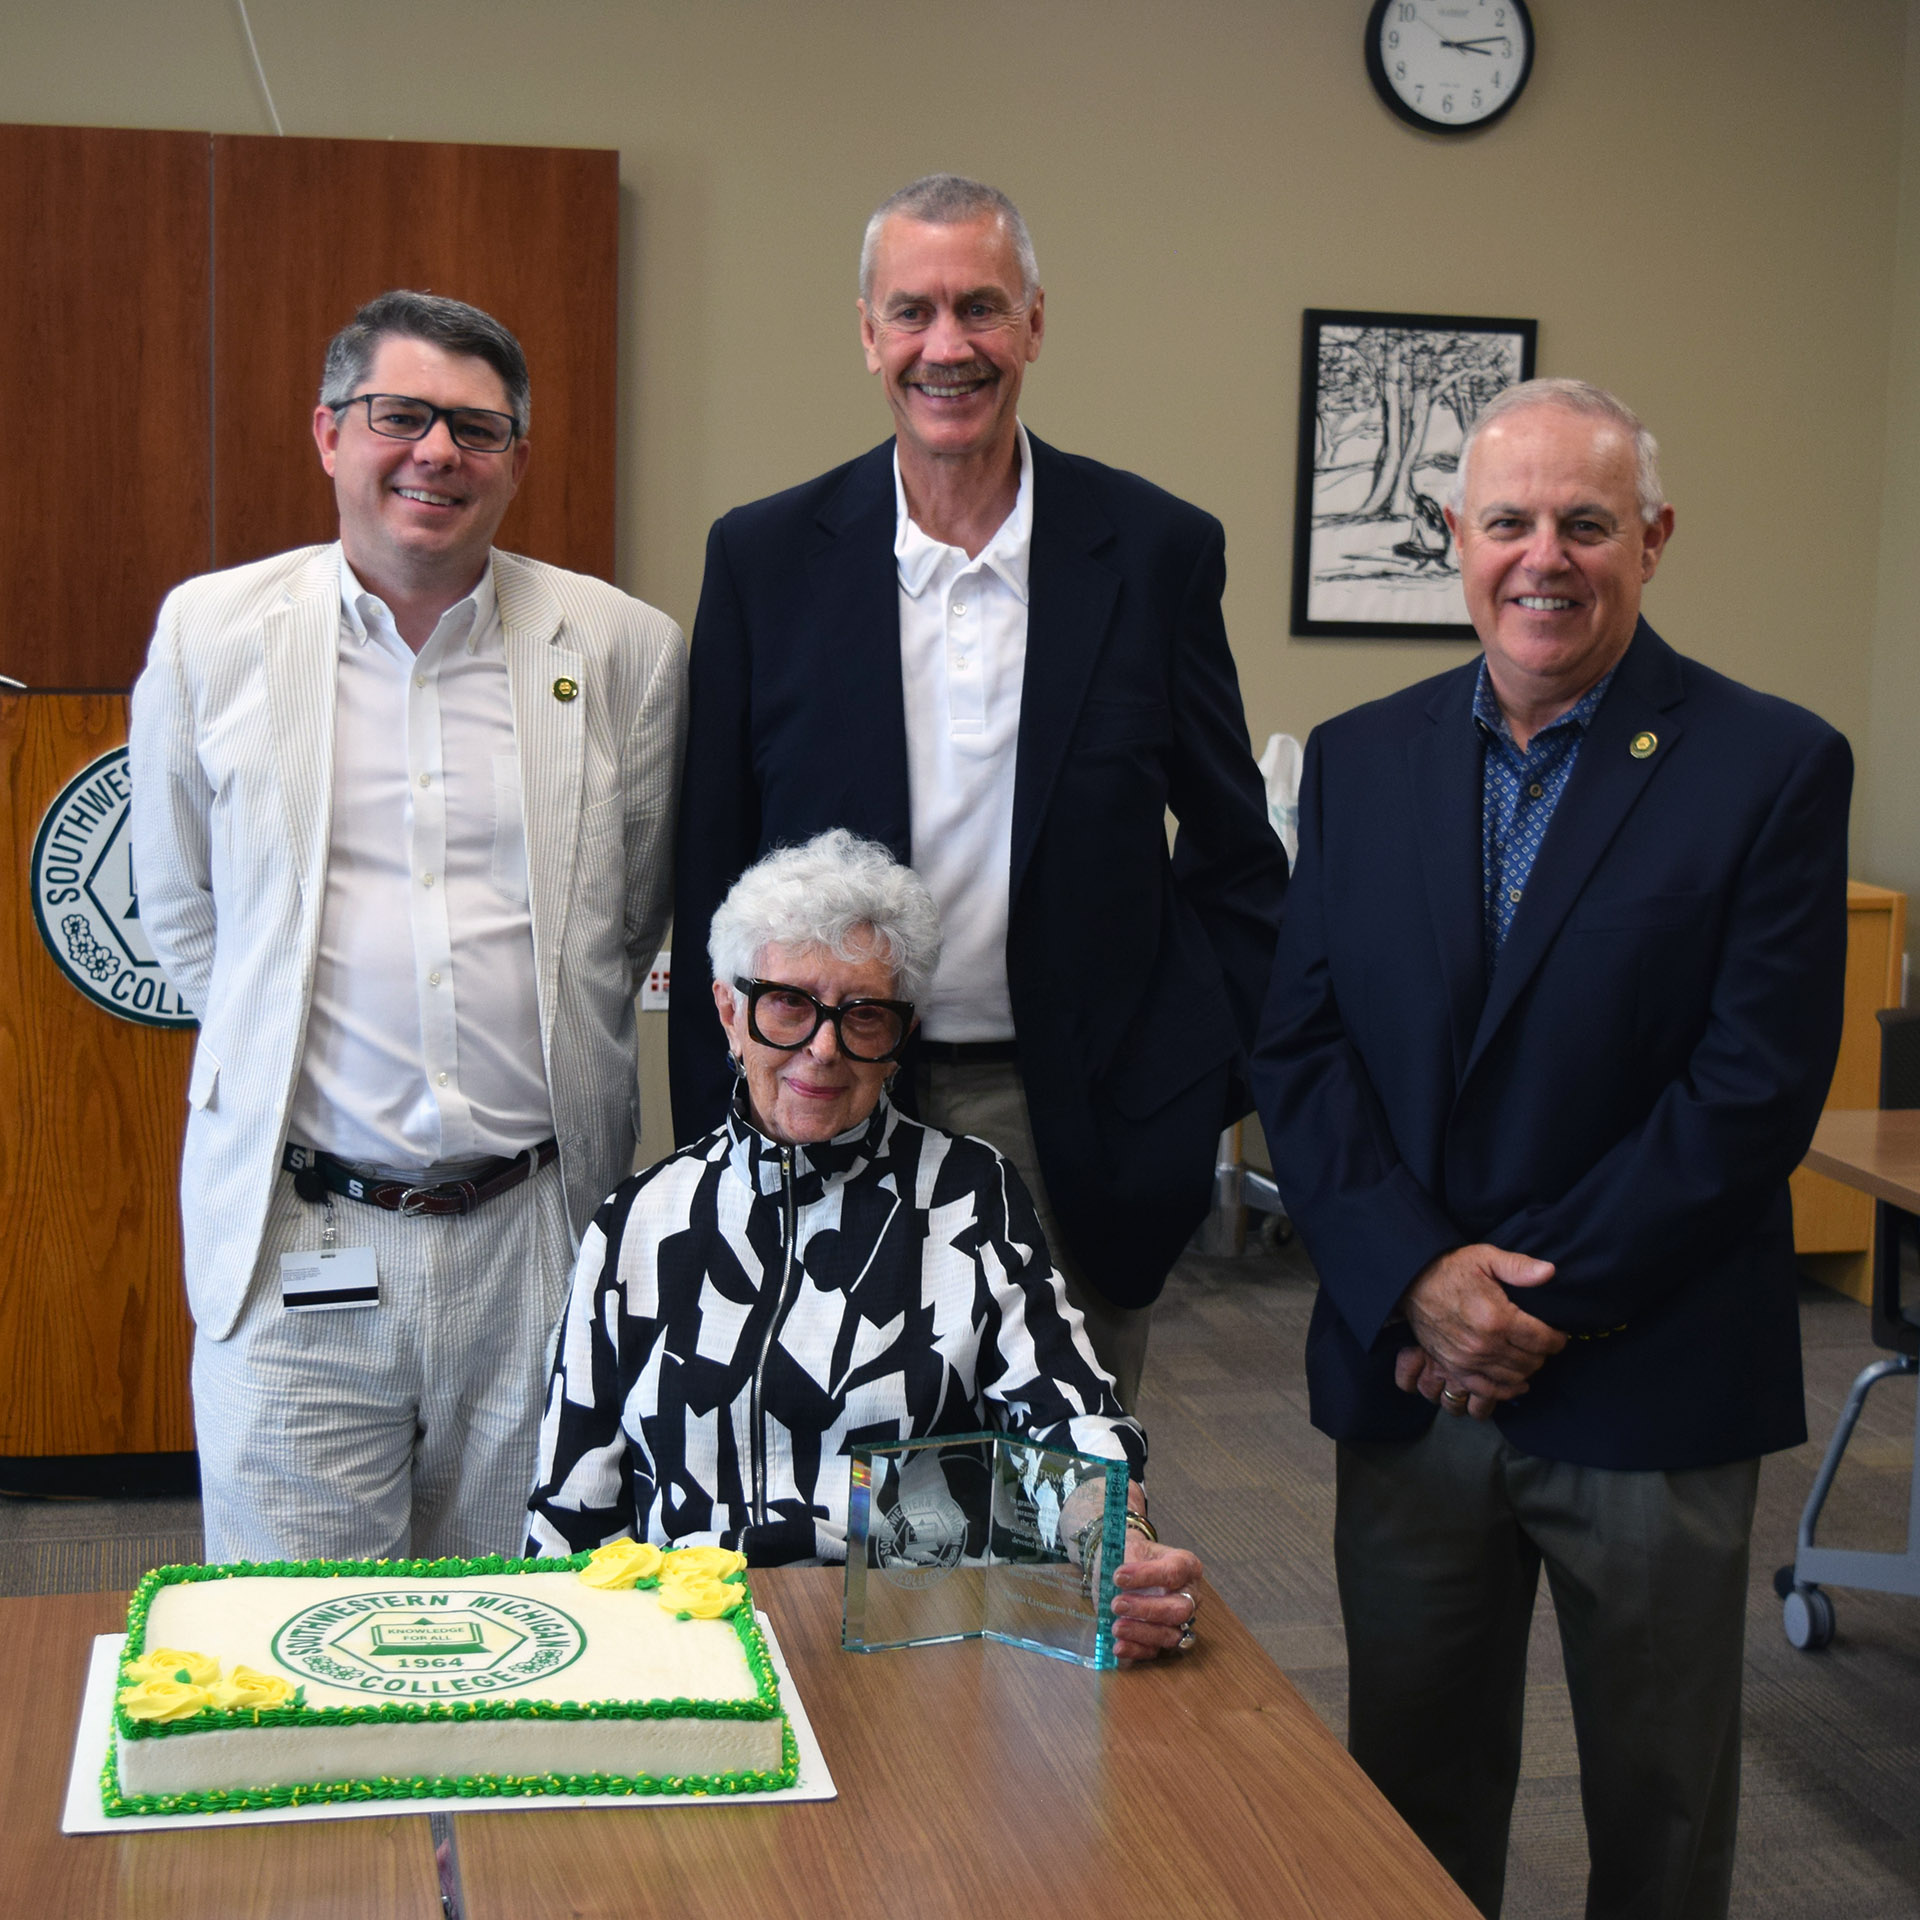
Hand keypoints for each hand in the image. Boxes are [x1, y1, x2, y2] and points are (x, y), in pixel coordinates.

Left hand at [1109, 1534, 1204, 1661]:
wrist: (1119, 1569)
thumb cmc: (1129, 1554)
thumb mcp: (1128, 1547)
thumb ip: (1125, 1561)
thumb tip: (1118, 1582)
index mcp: (1186, 1566)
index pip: (1175, 1571)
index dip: (1148, 1575)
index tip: (1118, 1576)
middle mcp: (1189, 1595)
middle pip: (1180, 1609)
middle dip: (1148, 1609)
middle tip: (1118, 1604)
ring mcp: (1178, 1621)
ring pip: (1171, 1635)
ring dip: (1142, 1632)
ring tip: (1116, 1627)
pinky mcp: (1161, 1639)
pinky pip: (1154, 1651)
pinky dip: (1136, 1650)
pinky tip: (1119, 1646)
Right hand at [1399, 1243, 1565, 1405]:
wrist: (1411, 1282)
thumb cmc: (1451, 1269)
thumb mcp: (1486, 1257)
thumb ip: (1519, 1266)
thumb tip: (1549, 1272)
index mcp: (1496, 1317)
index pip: (1542, 1340)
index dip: (1557, 1338)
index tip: (1558, 1333)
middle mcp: (1484, 1344)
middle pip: (1531, 1361)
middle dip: (1543, 1353)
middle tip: (1542, 1341)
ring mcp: (1468, 1360)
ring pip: (1514, 1377)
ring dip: (1527, 1369)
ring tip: (1529, 1355)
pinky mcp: (1455, 1368)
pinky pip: (1488, 1390)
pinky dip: (1506, 1390)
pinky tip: (1517, 1382)